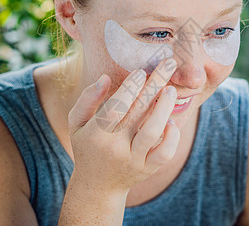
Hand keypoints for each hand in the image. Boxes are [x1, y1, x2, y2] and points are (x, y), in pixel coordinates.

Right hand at [67, 58, 179, 193]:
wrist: (98, 186)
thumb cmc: (87, 145)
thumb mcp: (76, 123)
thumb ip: (87, 99)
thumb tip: (105, 77)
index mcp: (96, 135)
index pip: (115, 108)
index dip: (129, 88)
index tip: (141, 71)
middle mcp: (115, 148)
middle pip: (137, 113)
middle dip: (154, 85)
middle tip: (168, 64)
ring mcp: (134, 160)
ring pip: (153, 132)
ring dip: (164, 108)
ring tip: (171, 90)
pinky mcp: (148, 169)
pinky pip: (165, 153)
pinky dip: (172, 136)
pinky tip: (170, 121)